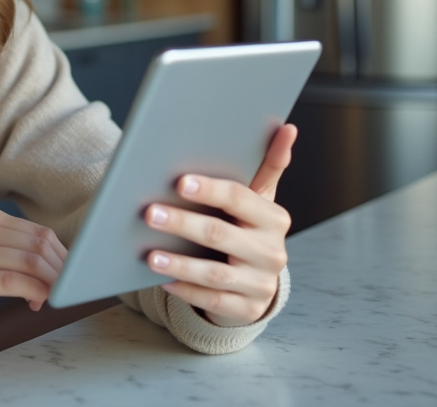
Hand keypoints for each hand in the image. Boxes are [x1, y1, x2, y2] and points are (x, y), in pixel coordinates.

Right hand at [0, 205, 67, 341]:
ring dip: (50, 283)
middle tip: (65, 289)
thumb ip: (7, 251)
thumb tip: (53, 263)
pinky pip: (12, 282)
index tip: (68, 274)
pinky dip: (34, 292)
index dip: (61, 255)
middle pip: (36, 245)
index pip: (36, 232)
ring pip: (28, 262)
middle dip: (60, 269)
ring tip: (50, 297)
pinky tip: (36, 302)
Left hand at [143, 123, 296, 326]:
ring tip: (150, 254)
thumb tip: (287, 127)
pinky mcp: (246, 308)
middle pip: (220, 234)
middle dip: (182, 223)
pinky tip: (163, 280)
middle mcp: (272, 251)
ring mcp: (260, 283)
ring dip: (179, 263)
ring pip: (214, 273)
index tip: (179, 182)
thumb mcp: (258, 200)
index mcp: (273, 218)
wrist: (257, 281)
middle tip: (149, 213)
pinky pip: (212, 299)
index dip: (210, 190)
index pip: (239, 199)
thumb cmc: (248, 229)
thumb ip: (269, 165)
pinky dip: (186, 290)